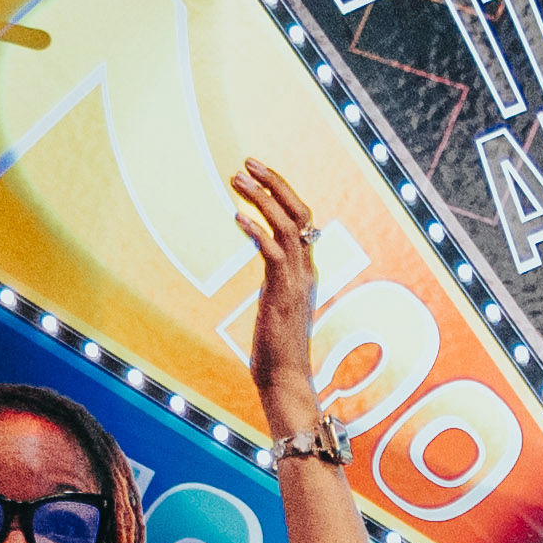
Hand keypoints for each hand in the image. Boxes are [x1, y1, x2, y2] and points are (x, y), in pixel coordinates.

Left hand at [227, 155, 337, 447]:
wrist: (285, 381)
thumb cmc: (276, 351)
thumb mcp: (276, 307)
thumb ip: (277, 283)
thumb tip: (269, 269)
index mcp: (306, 271)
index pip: (302, 219)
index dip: (282, 193)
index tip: (257, 174)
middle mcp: (307, 270)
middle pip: (300, 211)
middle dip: (274, 182)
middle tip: (248, 162)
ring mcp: (298, 280)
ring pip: (287, 224)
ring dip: (261, 197)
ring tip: (236, 177)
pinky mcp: (283, 292)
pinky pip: (273, 251)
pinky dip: (256, 230)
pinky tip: (236, 217)